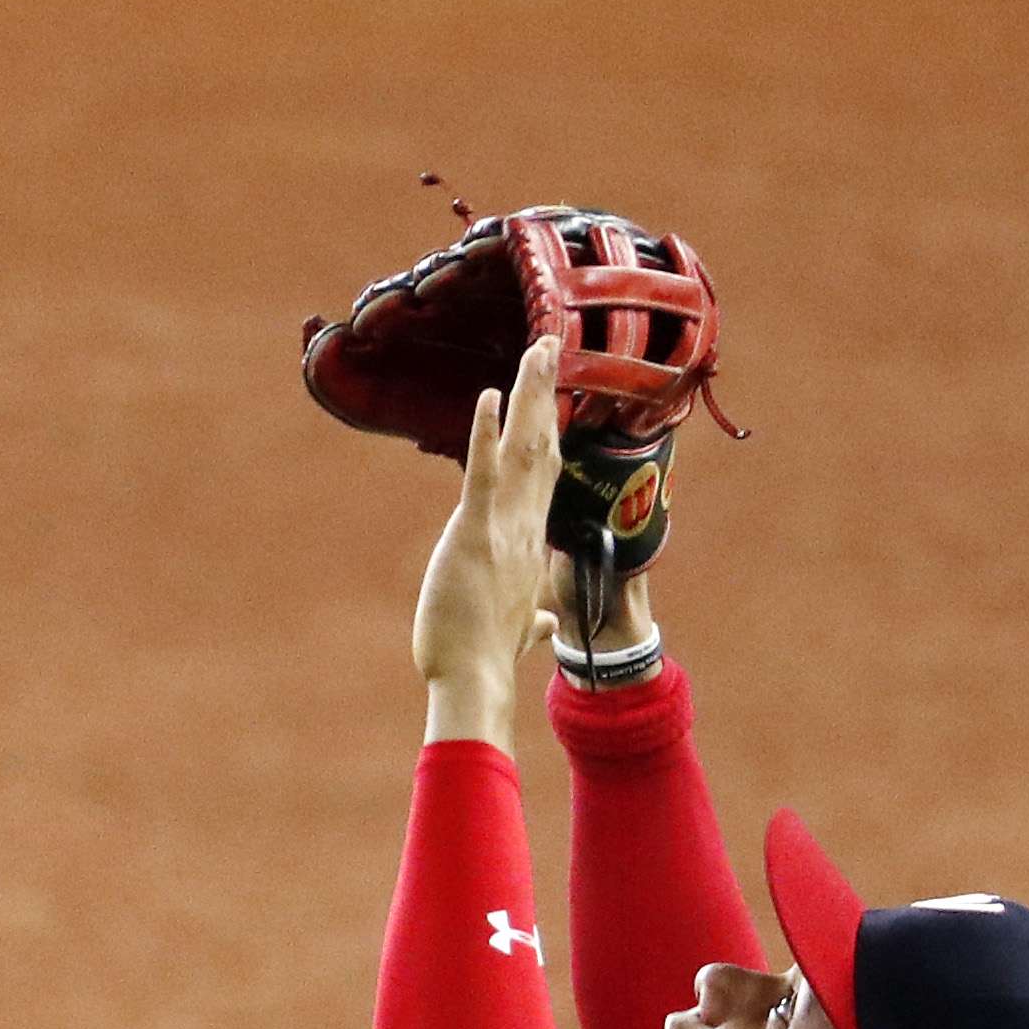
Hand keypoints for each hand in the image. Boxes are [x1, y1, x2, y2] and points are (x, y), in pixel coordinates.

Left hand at [413, 338, 564, 738]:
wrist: (474, 681)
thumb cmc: (486, 659)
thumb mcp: (515, 632)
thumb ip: (532, 622)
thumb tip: (544, 626)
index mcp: (529, 544)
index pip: (545, 477)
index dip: (551, 431)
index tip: (554, 398)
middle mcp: (525, 527)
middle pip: (543, 447)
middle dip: (547, 395)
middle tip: (551, 347)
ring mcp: (503, 528)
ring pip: (523, 450)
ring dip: (529, 397)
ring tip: (537, 352)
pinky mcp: (474, 535)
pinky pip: (483, 475)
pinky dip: (486, 433)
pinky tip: (490, 396)